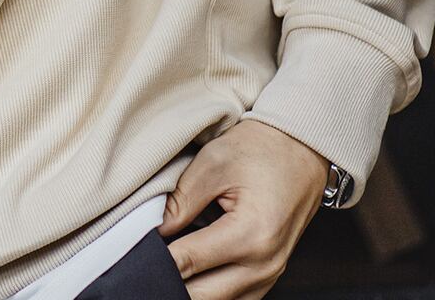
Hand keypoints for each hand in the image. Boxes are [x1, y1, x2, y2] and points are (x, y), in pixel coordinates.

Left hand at [157, 118, 329, 299]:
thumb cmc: (262, 150)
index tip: (133, 252)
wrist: (301, 149)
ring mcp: (269, 275)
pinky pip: (233, 298)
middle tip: (141, 262)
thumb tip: (153, 229)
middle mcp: (264, 265)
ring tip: (162, 264)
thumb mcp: (215, 163)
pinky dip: (208, 287)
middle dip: (167, 280)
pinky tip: (189, 270)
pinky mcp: (268, 276)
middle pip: (202, 295)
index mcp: (251, 236)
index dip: (155, 259)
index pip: (188, 262)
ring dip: (188, 287)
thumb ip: (181, 200)